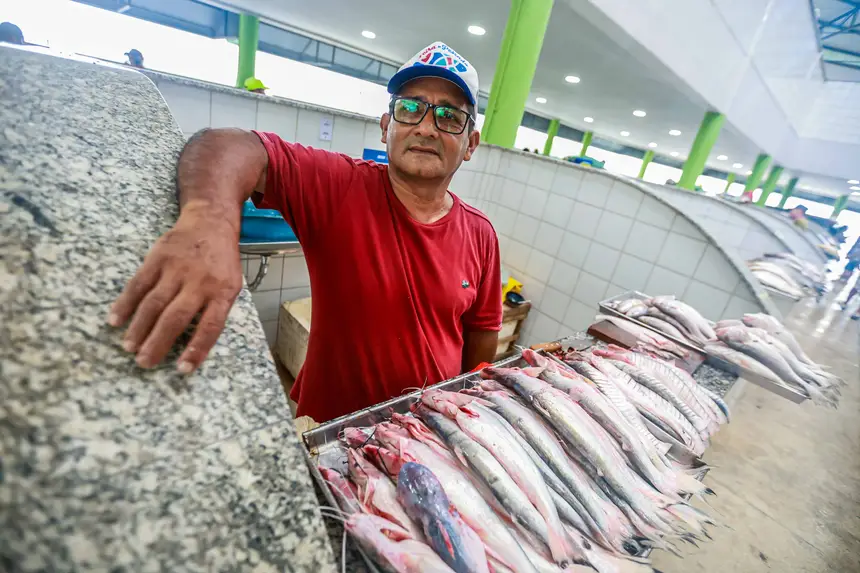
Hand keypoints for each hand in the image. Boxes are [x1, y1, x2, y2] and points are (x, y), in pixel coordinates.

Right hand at [109, 201, 243, 371]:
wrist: (210, 222)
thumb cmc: (221, 262)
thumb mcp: (231, 285)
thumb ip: (215, 311)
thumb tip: (195, 347)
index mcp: (222, 292)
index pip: (211, 326)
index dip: (197, 349)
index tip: (182, 370)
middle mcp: (199, 282)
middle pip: (176, 317)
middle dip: (158, 342)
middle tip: (144, 362)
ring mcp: (176, 269)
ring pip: (154, 303)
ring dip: (139, 327)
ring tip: (129, 347)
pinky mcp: (158, 258)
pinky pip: (138, 284)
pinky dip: (125, 303)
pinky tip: (115, 320)